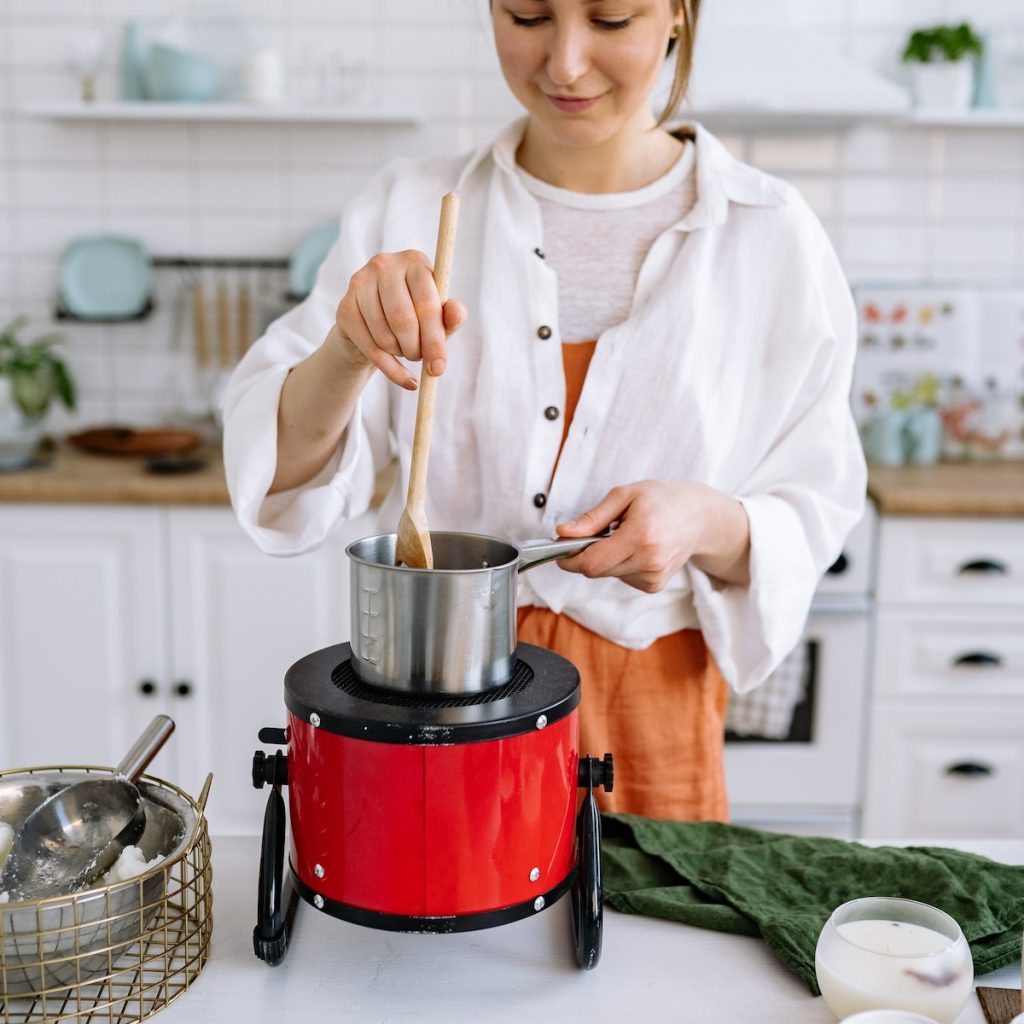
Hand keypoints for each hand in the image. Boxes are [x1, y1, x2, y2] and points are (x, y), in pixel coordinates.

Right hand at [333, 250, 467, 389]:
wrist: (376, 323)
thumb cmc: (416, 316)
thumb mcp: (439, 316)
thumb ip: (452, 315)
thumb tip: (457, 314)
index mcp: (414, 261)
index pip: (426, 304)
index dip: (434, 340)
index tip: (439, 368)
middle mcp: (385, 265)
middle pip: (403, 320)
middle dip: (416, 349)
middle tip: (421, 360)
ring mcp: (360, 283)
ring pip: (384, 336)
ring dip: (401, 354)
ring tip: (407, 351)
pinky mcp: (345, 307)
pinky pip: (370, 347)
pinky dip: (389, 368)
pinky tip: (403, 377)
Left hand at [555, 480, 750, 591]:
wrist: (698, 517)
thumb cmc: (660, 500)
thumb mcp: (624, 495)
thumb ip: (592, 517)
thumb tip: (563, 533)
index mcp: (641, 535)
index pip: (592, 562)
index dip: (570, 559)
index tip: (560, 550)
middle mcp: (649, 560)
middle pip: (597, 570)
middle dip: (586, 554)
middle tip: (592, 534)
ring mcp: (654, 576)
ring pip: (608, 575)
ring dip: (606, 558)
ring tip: (624, 536)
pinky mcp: (655, 585)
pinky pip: (622, 578)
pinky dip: (620, 565)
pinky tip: (635, 549)